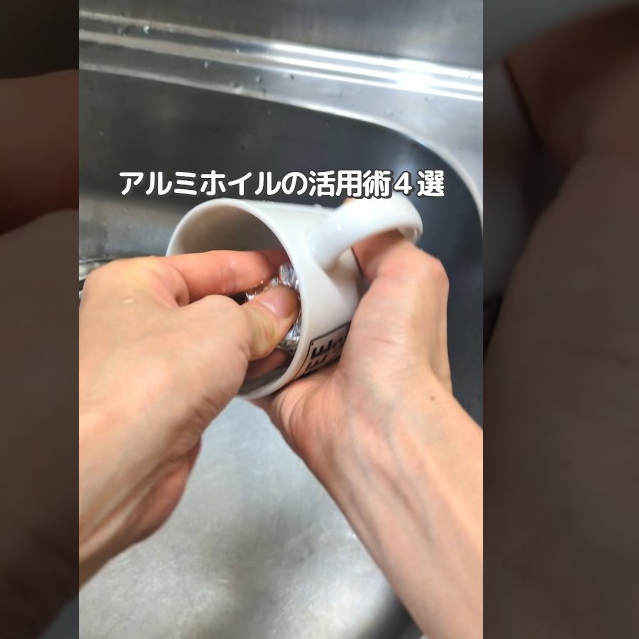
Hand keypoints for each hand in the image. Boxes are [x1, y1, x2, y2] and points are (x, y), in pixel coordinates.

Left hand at [77, 252, 297, 583]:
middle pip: (206, 305)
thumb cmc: (139, 387)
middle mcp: (130, 323)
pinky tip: (266, 374)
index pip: (203, 263)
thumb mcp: (221, 326)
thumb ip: (257, 313)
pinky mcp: (161, 408)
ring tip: (290, 340)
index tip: (283, 267)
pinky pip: (208, 382)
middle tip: (296, 308)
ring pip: (209, 347)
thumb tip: (277, 308)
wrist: (118, 462)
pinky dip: (237, 378)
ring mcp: (145, 368)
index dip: (250, 264)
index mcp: (131, 284)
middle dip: (252, 308)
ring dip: (248, 346)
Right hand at [263, 232, 484, 638]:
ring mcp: (309, 362)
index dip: (317, 245)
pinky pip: (248, 356)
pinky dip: (237, 341)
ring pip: (268, 320)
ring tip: (233, 280)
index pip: (339, 265)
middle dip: (276, 271)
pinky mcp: (277, 387)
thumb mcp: (414, 275)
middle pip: (297, 289)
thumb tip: (356, 214)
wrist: (375, 424)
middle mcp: (344, 334)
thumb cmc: (403, 354)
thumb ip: (386, 240)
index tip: (294, 229)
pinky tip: (223, 319)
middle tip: (256, 253)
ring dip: (253, 304)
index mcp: (377, 306)